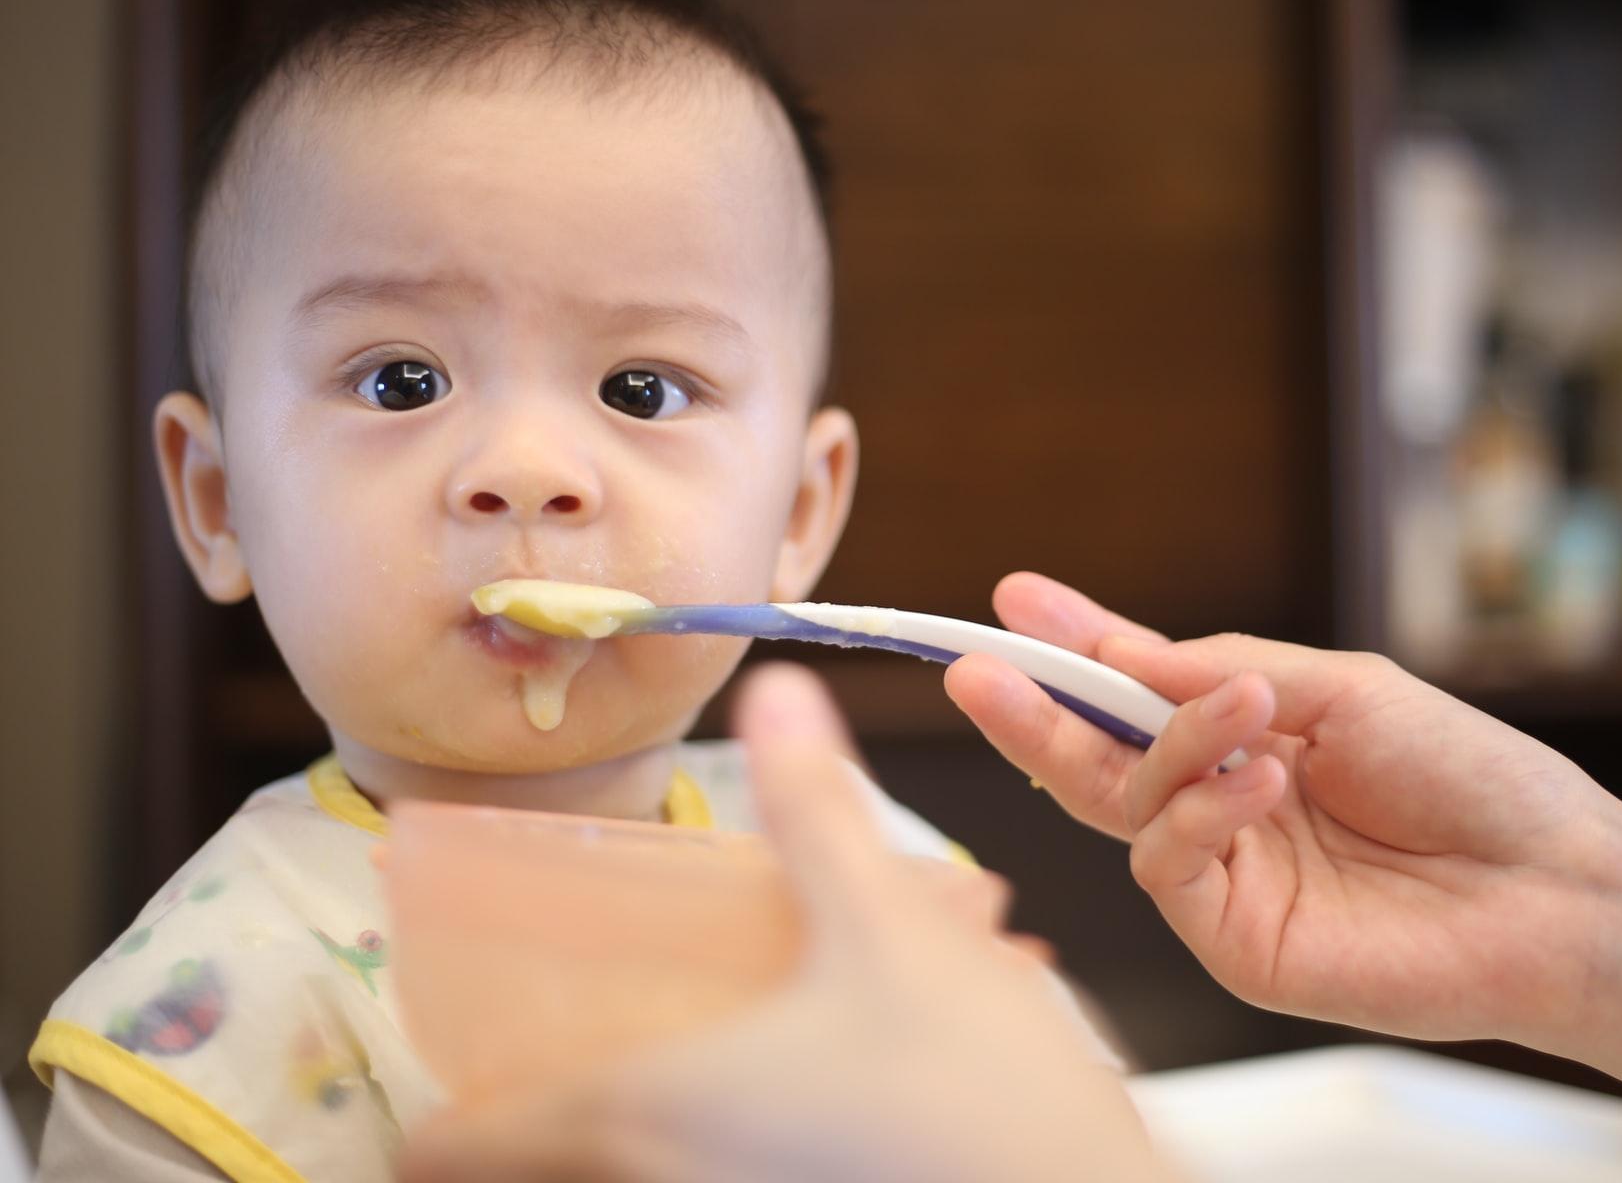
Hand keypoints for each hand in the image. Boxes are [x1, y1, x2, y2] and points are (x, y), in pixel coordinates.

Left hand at [400, 662, 1176, 1182]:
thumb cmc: (977, 1091)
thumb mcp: (888, 926)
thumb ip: (818, 811)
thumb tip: (781, 694)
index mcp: (653, 1110)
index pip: (464, 1149)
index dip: (437, 1124)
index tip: (446, 1090)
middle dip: (532, 1143)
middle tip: (560, 1077)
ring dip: (623, 1151)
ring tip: (682, 1088)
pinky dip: (708, 1164)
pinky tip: (783, 1120)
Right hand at [945, 572, 1621, 1047]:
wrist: (1556, 887)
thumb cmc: (1471, 780)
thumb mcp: (1342, 690)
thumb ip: (1222, 674)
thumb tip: (1121, 649)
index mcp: (1250, 743)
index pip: (1137, 699)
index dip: (1074, 652)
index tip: (1014, 603)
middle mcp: (1224, 810)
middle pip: (1097, 762)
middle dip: (1034, 711)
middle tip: (977, 669)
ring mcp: (1226, 880)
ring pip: (1128, 808)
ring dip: (1168, 748)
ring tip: (1242, 716)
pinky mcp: (1235, 942)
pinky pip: (1166, 867)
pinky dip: (1196, 813)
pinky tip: (1260, 783)